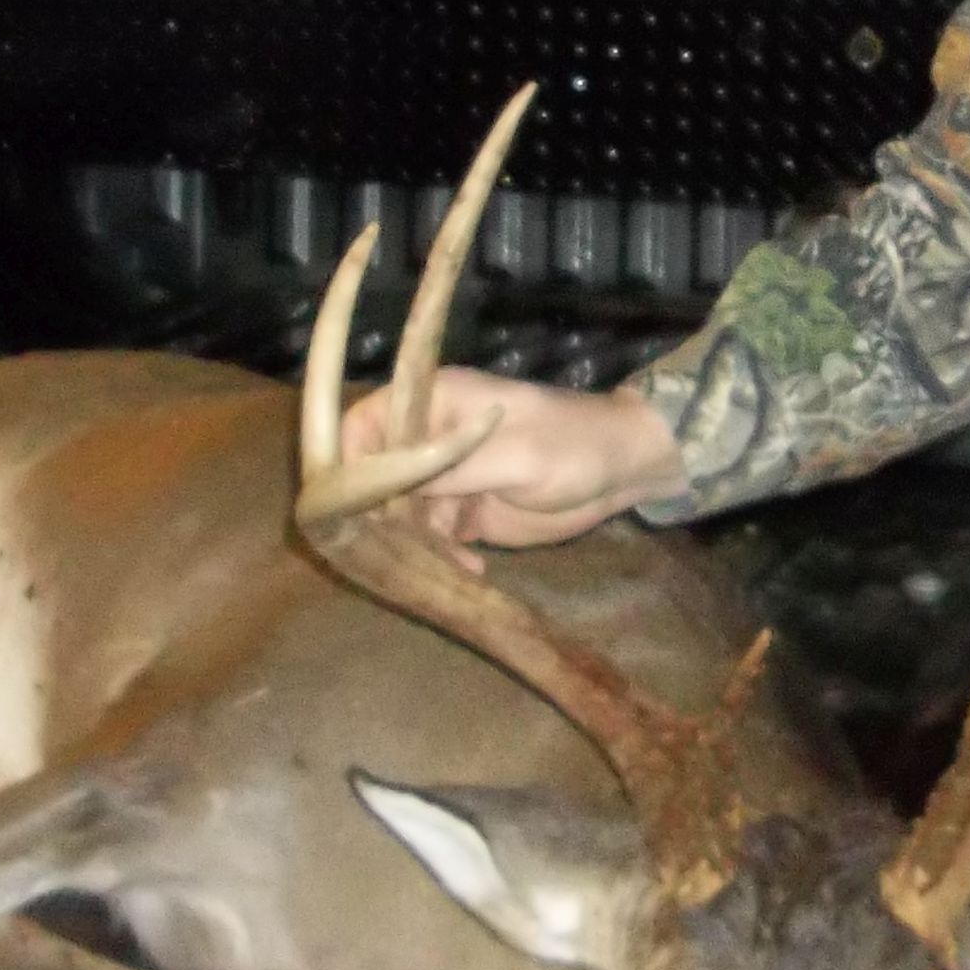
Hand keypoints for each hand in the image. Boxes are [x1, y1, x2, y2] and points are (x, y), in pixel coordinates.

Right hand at [337, 369, 687, 549]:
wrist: (621, 471)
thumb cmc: (571, 445)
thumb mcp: (514, 455)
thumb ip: (451, 468)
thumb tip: (390, 485)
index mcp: (432, 401)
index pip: (362, 425)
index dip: (348, 465)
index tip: (355, 510)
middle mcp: (427, 438)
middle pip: (373, 479)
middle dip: (383, 517)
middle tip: (411, 548)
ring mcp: (444, 478)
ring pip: (399, 517)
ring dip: (417, 544)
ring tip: (454, 560)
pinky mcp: (462, 512)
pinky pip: (431, 538)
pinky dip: (443, 556)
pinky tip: (472, 568)